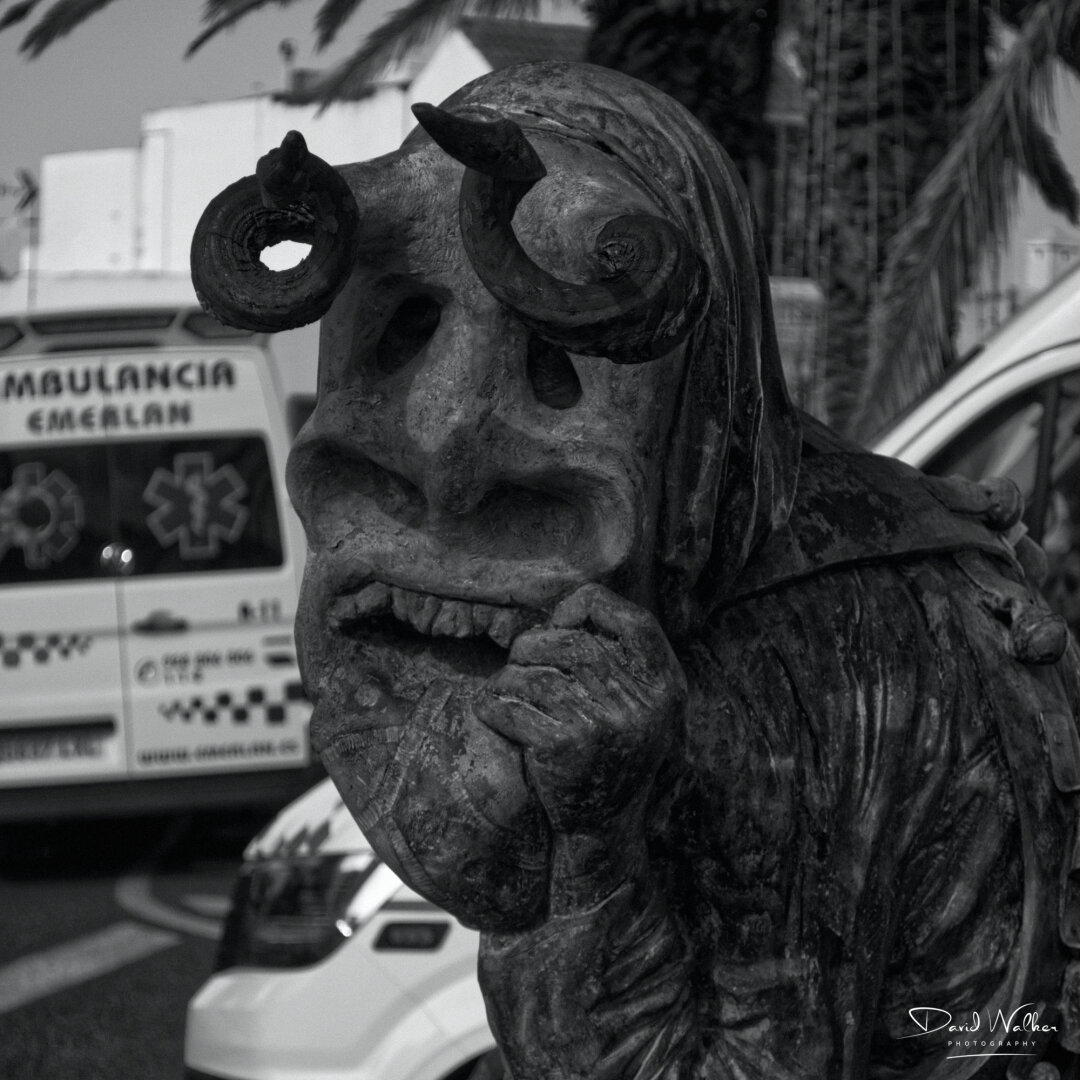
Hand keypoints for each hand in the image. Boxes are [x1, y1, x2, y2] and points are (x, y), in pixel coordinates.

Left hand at [475, 583, 685, 835]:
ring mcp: (604, 724)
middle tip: (519, 662)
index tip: (561, 621)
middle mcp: (641, 703)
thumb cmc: (610, 750)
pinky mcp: (564, 745)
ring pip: (535, 671)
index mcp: (665, 686)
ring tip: (505, 690)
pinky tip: (490, 711)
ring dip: (508, 677)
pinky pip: (511, 705)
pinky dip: (491, 704)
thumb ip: (620, 659)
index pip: (635, 620)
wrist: (602, 827)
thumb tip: (566, 609)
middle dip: (534, 644)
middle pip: (573, 642)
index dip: (592, 608)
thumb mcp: (639, 705)